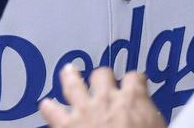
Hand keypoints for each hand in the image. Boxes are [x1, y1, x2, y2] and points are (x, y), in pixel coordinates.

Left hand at [38, 66, 166, 127]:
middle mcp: (107, 98)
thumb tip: (148, 119)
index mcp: (133, 99)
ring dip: (70, 77)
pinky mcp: (66, 125)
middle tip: (101, 80)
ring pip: (73, 83)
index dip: (135, 80)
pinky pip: (53, 111)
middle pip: (102, 74)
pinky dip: (48, 108)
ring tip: (68, 71)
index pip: (135, 78)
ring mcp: (84, 110)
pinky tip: (45, 105)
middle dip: (102, 76)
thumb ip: (149, 118)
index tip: (135, 82)